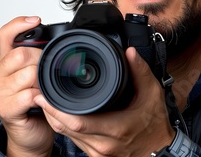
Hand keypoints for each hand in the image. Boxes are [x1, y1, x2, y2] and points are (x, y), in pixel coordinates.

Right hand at [0, 16, 54, 156]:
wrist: (31, 132)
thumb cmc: (36, 101)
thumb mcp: (38, 74)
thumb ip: (42, 57)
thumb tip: (59, 42)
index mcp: (6, 60)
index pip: (6, 33)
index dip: (21, 24)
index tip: (37, 20)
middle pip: (22, 54)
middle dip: (42, 61)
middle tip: (48, 73)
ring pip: (28, 73)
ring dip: (42, 82)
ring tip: (43, 89)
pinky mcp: (5, 108)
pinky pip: (28, 94)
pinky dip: (40, 97)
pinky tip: (40, 101)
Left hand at [35, 47, 175, 156]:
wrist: (161, 151)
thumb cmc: (156, 124)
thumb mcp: (152, 93)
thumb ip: (140, 71)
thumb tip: (130, 52)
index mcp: (116, 128)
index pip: (78, 122)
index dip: (57, 110)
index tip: (45, 95)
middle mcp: (103, 144)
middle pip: (66, 129)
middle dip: (50, 111)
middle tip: (39, 94)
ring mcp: (98, 153)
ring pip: (68, 137)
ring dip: (56, 119)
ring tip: (46, 102)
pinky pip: (75, 142)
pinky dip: (65, 128)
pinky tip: (61, 115)